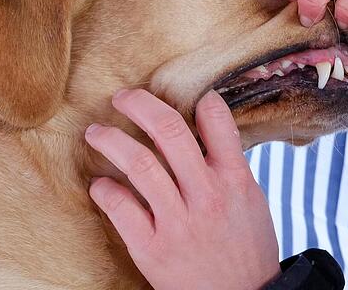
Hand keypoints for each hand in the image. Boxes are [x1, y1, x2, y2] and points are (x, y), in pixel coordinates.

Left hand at [85, 89, 280, 289]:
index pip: (216, 121)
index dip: (200, 100)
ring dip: (110, 140)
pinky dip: (104, 190)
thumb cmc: (246, 249)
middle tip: (121, 97)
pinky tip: (99, 184)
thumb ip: (229, 166)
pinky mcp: (153, 248)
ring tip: (96, 132)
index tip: (186, 97)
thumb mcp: (251, 201)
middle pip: (168, 131)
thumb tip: (206, 130)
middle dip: (139, 105)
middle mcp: (206, 195)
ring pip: (139, 163)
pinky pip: (121, 208)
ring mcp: (178, 222)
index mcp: (234, 180)